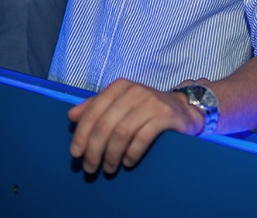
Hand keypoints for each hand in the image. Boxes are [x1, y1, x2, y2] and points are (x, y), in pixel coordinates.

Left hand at [68, 79, 204, 173]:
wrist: (184, 108)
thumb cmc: (147, 108)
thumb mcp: (121, 103)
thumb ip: (97, 107)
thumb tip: (72, 115)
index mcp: (120, 87)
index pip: (93, 111)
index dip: (81, 135)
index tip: (75, 154)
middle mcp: (135, 91)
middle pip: (105, 124)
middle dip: (94, 150)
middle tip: (90, 167)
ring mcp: (151, 102)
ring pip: (122, 133)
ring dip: (111, 155)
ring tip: (109, 168)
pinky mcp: (166, 116)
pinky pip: (142, 138)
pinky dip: (131, 153)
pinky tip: (127, 162)